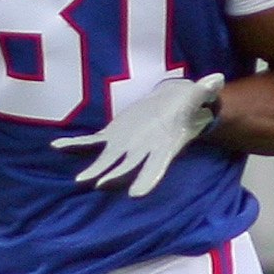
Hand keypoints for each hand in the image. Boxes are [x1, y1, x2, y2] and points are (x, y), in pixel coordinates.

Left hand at [53, 72, 223, 195]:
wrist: (172, 107)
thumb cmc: (187, 104)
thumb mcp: (197, 96)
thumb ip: (204, 91)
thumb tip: (216, 79)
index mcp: (164, 146)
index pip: (156, 167)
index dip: (147, 179)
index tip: (136, 194)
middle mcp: (142, 152)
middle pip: (127, 169)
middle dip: (114, 177)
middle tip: (100, 185)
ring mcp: (124, 148)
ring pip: (106, 163)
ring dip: (93, 171)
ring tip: (80, 181)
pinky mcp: (111, 138)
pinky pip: (90, 143)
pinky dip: (75, 146)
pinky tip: (57, 146)